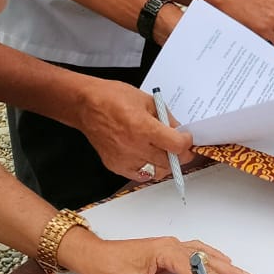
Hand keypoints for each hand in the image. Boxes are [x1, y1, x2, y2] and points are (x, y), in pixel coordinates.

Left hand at [67, 233, 251, 273]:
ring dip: (223, 264)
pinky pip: (195, 252)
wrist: (92, 256)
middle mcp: (171, 245)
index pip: (198, 270)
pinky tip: (220, 262)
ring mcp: (169, 246)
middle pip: (206, 259)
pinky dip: (210, 258)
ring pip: (203, 254)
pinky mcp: (166, 250)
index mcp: (165, 252)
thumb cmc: (108, 270)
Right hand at [73, 78, 193, 181]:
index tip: (187, 139)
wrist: (86, 105)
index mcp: (144, 128)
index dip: (187, 143)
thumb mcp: (147, 100)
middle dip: (180, 155)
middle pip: (169, 162)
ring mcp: (124, 159)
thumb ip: (166, 118)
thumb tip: (179, 130)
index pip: (176, 146)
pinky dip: (149, 169)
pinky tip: (148, 157)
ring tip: (164, 152)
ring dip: (165, 164)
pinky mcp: (115, 166)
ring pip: (157, 172)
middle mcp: (134, 147)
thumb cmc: (113, 98)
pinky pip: (140, 175)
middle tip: (180, 147)